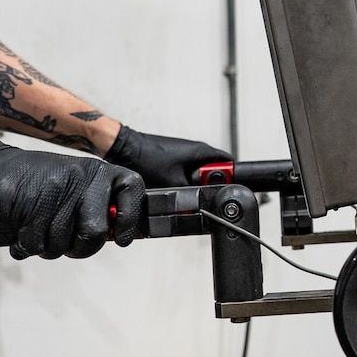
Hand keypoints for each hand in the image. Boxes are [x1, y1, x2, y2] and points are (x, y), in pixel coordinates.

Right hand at [0, 135, 142, 259]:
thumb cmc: (32, 183)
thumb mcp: (71, 186)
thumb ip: (95, 207)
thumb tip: (117, 235)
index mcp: (97, 171)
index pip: (132, 190)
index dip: (129, 219)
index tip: (119, 238)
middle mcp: (83, 175)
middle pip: (96, 232)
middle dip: (78, 247)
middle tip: (62, 241)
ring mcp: (58, 188)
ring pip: (63, 243)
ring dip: (47, 246)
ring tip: (37, 230)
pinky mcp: (32, 203)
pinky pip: (37, 243)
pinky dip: (27, 245)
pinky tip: (21, 231)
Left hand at [105, 125, 231, 188]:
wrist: (124, 150)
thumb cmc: (146, 158)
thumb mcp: (172, 183)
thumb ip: (189, 195)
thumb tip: (197, 206)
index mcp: (202, 152)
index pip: (229, 164)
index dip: (232, 179)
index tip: (228, 191)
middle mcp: (196, 152)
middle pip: (213, 173)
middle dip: (208, 187)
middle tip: (201, 196)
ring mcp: (185, 156)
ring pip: (198, 176)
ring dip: (194, 187)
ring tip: (183, 192)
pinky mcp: (175, 161)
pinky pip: (186, 175)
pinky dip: (183, 184)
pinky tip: (173, 189)